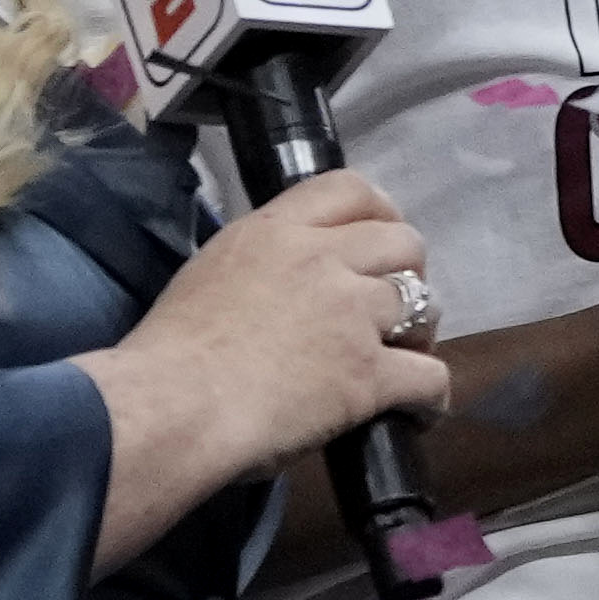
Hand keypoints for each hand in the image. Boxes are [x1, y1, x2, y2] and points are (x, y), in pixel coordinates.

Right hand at [96, 168, 446, 483]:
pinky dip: (431, 396)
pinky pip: (431, 376)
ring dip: (419, 333)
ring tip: (401, 358)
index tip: (381, 242)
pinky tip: (418, 411)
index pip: (352, 188)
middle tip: (391, 309)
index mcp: (277, 231)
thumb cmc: (167, 353)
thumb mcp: (210, 273)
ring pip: (424, 306)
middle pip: (404, 243)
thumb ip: (261, 263)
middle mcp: (324, 260)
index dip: (381, 213)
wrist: (168, 408)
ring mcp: (352, 315)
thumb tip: (283, 281)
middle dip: (408, 274)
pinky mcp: (369, 373)